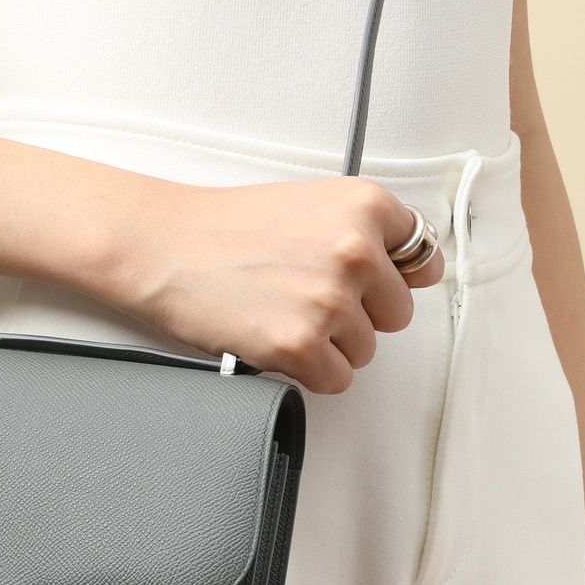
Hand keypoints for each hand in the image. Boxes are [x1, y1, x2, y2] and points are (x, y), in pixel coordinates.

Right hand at [110, 175, 444, 393]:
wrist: (162, 245)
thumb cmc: (226, 227)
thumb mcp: (310, 204)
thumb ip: (367, 231)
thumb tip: (418, 271)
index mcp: (365, 204)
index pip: (423, 260)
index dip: (389, 276)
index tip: (363, 280)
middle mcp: (355, 248)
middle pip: (397, 313)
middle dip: (357, 313)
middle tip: (303, 295)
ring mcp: (330, 299)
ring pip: (366, 349)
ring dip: (328, 342)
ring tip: (280, 310)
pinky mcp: (302, 344)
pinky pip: (336, 380)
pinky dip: (307, 371)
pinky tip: (273, 336)